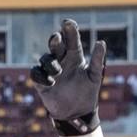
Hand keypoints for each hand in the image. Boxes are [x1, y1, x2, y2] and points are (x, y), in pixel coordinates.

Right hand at [28, 18, 107, 136]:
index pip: (71, 40)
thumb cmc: (87, 93)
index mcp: (75, 56)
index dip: (69, 30)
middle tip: (57, 38)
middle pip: (55, 44)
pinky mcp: (42, 83)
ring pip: (45, 58)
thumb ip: (98, 60)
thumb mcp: (95, 76)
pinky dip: (40, 76)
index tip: (67, 22)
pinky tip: (50, 82)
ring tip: (58, 71)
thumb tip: (101, 43)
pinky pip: (36, 74)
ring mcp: (51, 71)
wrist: (77, 113)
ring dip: (50, 62)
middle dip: (55, 40)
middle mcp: (62, 60)